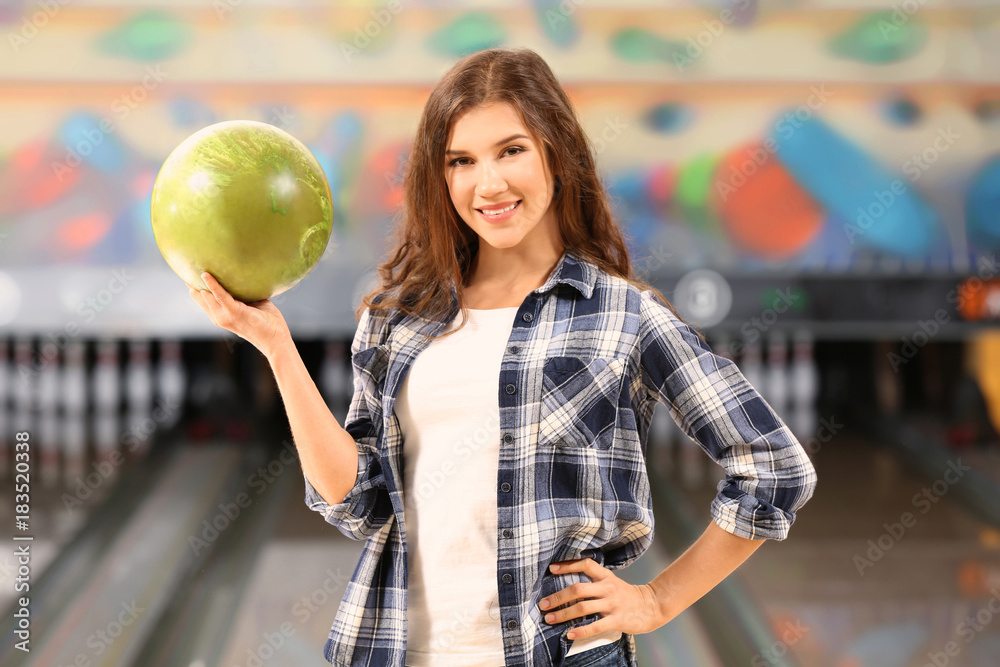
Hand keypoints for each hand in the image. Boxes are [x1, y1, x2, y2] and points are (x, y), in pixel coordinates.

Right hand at [188, 272, 290, 356]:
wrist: (275, 339)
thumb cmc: (267, 322)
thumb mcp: (252, 304)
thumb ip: (244, 293)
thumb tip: (244, 274)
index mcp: (221, 315)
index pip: (203, 300)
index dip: (196, 287)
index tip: (190, 272)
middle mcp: (219, 317)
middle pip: (200, 296)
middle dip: (194, 281)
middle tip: (190, 264)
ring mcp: (224, 316)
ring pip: (206, 295)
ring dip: (201, 280)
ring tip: (196, 264)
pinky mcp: (233, 312)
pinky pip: (219, 295)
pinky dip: (213, 284)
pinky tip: (206, 274)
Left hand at [539, 558, 664, 639]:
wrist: (652, 606)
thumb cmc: (626, 595)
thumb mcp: (612, 582)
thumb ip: (595, 581)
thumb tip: (569, 586)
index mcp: (606, 576)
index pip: (585, 564)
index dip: (567, 565)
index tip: (551, 569)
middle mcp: (608, 588)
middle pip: (578, 589)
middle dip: (558, 597)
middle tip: (543, 604)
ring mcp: (612, 604)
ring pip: (583, 607)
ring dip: (563, 614)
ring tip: (549, 619)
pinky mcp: (617, 619)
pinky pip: (596, 625)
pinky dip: (581, 630)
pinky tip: (569, 634)